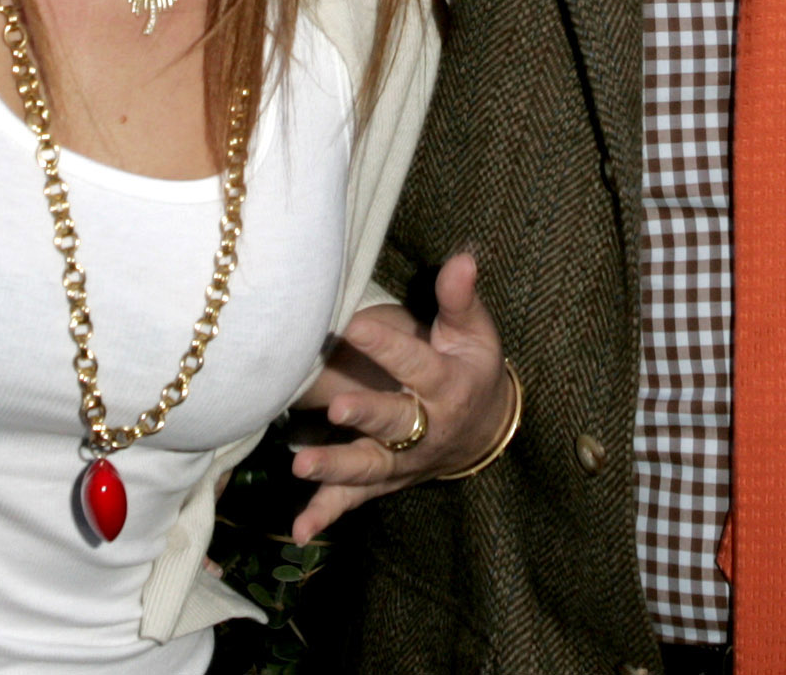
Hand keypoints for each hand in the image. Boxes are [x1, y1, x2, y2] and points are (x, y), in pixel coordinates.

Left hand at [286, 252, 512, 543]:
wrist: (485, 429)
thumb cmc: (471, 367)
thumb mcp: (473, 332)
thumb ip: (460, 297)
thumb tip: (463, 256)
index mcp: (448, 384)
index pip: (417, 363)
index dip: (387, 345)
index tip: (354, 324)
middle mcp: (426, 426)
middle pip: (395, 421)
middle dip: (366, 415)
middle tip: (335, 405)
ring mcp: (404, 459)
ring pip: (369, 465)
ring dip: (336, 468)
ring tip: (301, 465)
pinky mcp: (385, 480)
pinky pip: (355, 500)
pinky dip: (328, 514)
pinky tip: (301, 529)